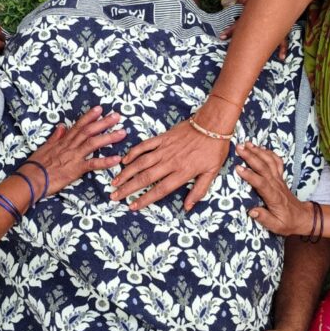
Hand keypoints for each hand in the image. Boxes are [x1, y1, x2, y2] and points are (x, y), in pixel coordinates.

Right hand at [22, 108, 125, 196]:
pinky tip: (117, 159)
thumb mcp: (45, 147)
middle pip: (89, 131)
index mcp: (63, 141)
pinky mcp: (76, 169)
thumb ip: (55, 137)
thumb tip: (62, 126)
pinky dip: (105, 161)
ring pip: (93, 143)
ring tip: (122, 133)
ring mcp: (74, 156)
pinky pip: (93, 164)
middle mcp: (70, 146)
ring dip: (109, 137)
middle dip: (104, 123)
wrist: (31, 178)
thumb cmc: (36, 165)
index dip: (90, 116)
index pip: (79, 125)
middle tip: (117, 116)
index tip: (100, 109)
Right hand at [110, 117, 229, 211]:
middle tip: (115, 196)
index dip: (145, 199)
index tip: (132, 206)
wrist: (213, 123)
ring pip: (141, 162)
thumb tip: (188, 207)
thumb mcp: (212, 172)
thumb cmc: (214, 149)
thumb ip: (199, 190)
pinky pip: (145, 146)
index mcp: (183, 172)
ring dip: (126, 172)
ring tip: (115, 181)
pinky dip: (133, 153)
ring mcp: (165, 149)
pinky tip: (124, 160)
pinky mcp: (163, 137)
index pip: (160, 189)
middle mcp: (170, 162)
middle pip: (145, 178)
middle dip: (128, 188)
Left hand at [220, 0, 287, 59]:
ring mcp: (275, 25)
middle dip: (240, 42)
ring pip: (267, 40)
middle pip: (250, 34)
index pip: (241, 24)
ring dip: (262, 50)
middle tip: (233, 49)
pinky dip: (283, 48)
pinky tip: (282, 56)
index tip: (221, 36)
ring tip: (252, 58)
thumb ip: (245, 1)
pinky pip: (283, 39)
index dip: (230, 30)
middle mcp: (264, 21)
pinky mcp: (284, 26)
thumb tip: (237, 6)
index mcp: (255, 12)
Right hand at [236, 142, 311, 234]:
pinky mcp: (281, 177)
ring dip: (258, 151)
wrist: (303, 217)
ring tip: (247, 143)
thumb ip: (264, 218)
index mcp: (274, 197)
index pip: (261, 183)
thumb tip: (251, 211)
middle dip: (251, 156)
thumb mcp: (276, 226)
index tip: (238, 168)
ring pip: (270, 162)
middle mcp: (277, 185)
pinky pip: (276, 162)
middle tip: (239, 148)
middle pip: (264, 167)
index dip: (250, 175)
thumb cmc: (288, 223)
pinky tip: (260, 148)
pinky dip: (269, 153)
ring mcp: (279, 179)